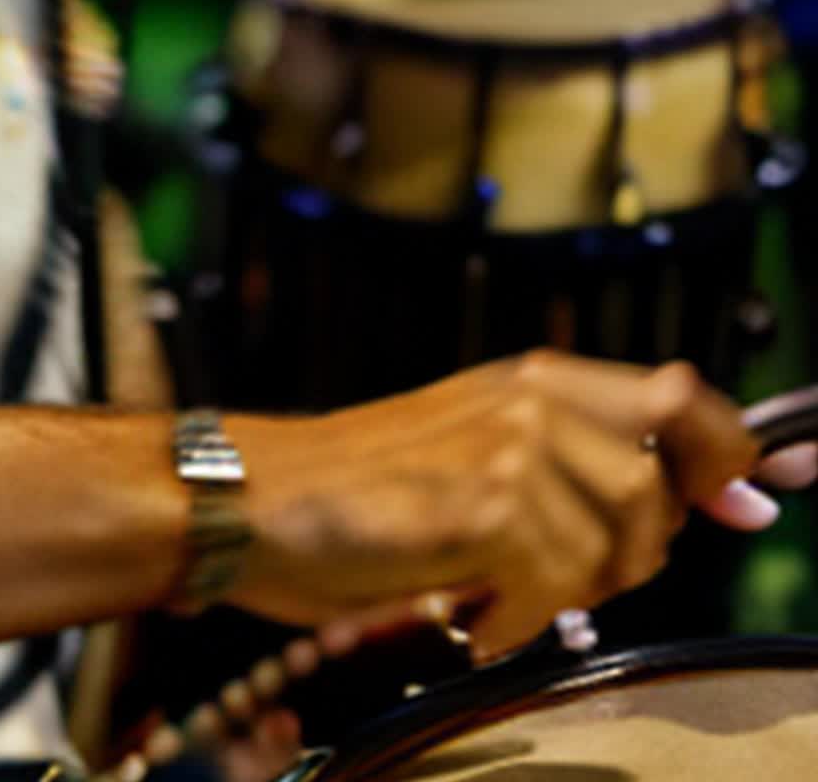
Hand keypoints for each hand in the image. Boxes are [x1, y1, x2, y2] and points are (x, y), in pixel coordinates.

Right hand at [230, 353, 754, 663]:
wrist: (257, 497)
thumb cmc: (365, 488)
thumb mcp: (481, 450)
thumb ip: (591, 464)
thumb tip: (733, 497)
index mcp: (535, 377)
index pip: (684, 392)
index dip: (727, 450)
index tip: (740, 501)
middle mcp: (531, 396)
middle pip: (661, 479)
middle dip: (635, 548)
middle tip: (563, 573)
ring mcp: (510, 445)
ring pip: (621, 537)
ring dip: (573, 589)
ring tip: (505, 592)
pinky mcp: (484, 504)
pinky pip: (558, 586)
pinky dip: (520, 620)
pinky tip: (471, 610)